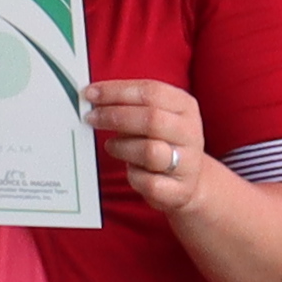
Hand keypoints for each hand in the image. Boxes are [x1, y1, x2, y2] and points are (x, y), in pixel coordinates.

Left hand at [91, 76, 212, 214]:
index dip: (117, 91)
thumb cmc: (162, 142)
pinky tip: (131, 170)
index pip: (151, 92)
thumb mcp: (155, 116)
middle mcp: (190, 132)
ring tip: (111, 146)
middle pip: (151, 119)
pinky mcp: (180, 190)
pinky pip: (149, 182)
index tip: (90, 94)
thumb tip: (94, 98)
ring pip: (150, 151)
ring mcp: (188, 163)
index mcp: (185, 106)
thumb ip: (129, 105)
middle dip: (114, 116)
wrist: (188, 181)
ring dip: (122, 147)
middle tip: (92, 118)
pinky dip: (133, 176)